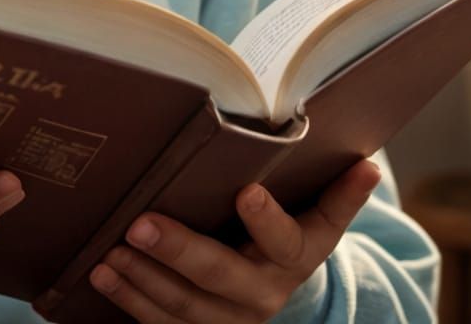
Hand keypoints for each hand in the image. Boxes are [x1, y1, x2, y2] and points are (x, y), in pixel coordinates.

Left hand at [84, 156, 383, 321]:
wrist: (277, 288)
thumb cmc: (291, 233)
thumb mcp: (318, 217)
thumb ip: (339, 193)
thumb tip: (369, 164)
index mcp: (295, 257)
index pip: (284, 240)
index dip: (266, 220)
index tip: (246, 191)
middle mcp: (263, 294)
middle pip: (220, 276)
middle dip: (179, 251)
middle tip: (141, 225)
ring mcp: (228, 320)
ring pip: (183, 306)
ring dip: (143, 279)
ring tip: (111, 250)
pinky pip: (160, 323)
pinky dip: (129, 299)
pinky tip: (101, 273)